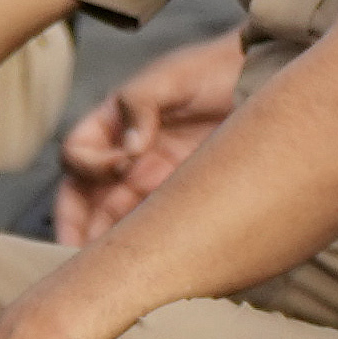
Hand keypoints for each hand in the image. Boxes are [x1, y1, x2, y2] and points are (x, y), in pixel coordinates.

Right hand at [52, 31, 243, 244]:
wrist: (261, 78)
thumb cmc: (209, 70)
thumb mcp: (170, 78)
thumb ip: (140, 104)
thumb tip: (129, 148)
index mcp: (113, 126)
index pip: (77, 156)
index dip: (90, 166)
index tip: (122, 165)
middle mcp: (126, 157)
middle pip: (86, 199)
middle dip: (77, 228)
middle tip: (79, 257)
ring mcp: (153, 179)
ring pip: (115, 219)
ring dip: (108, 243)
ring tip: (112, 269)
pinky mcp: (182, 195)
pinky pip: (154, 224)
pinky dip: (144, 243)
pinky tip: (148, 260)